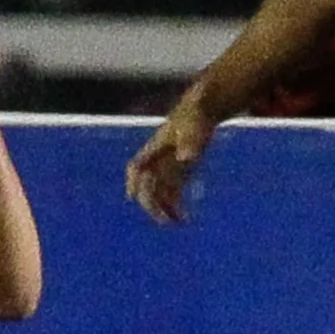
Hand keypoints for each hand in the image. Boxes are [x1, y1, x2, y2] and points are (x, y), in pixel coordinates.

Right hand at [126, 95, 212, 224]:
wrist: (202, 110)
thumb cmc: (195, 115)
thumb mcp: (194, 125)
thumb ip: (190, 141)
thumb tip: (186, 158)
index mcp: (155, 148)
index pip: (137, 166)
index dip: (132, 181)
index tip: (133, 196)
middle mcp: (157, 161)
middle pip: (146, 186)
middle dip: (151, 202)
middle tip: (163, 219)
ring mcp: (167, 168)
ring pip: (158, 194)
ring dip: (163, 209)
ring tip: (176, 223)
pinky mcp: (178, 173)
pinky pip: (171, 194)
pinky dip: (174, 206)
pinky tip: (184, 219)